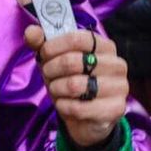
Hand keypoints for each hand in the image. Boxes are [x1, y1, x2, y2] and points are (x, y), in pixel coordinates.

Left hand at [25, 26, 128, 148]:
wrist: (86, 119)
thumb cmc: (71, 82)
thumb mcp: (55, 62)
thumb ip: (42, 45)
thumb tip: (31, 31)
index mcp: (105, 46)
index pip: (77, 38)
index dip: (54, 46)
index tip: (44, 54)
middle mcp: (117, 64)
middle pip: (72, 61)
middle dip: (51, 70)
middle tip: (49, 76)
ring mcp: (120, 87)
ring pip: (74, 85)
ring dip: (57, 89)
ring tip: (57, 91)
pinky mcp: (116, 109)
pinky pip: (79, 107)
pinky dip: (64, 107)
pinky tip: (65, 105)